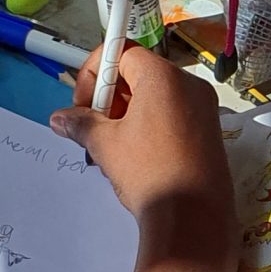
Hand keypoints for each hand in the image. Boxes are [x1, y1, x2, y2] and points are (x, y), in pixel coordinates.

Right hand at [51, 46, 233, 252]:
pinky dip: (148, 126)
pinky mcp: (209, 132)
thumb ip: (81, 123)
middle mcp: (189, 85)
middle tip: (93, 128)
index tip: (83, 103)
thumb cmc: (148, 173)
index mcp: (163, 77)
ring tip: (109, 148)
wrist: (193, 219)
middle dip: (109, 98)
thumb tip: (60, 118)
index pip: (122, 52)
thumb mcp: (105, 144)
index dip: (95, 73)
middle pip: (139, 74)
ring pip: (154, 97)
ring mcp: (203, 109)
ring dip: (125, 115)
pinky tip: (133, 156)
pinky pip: (171, 115)